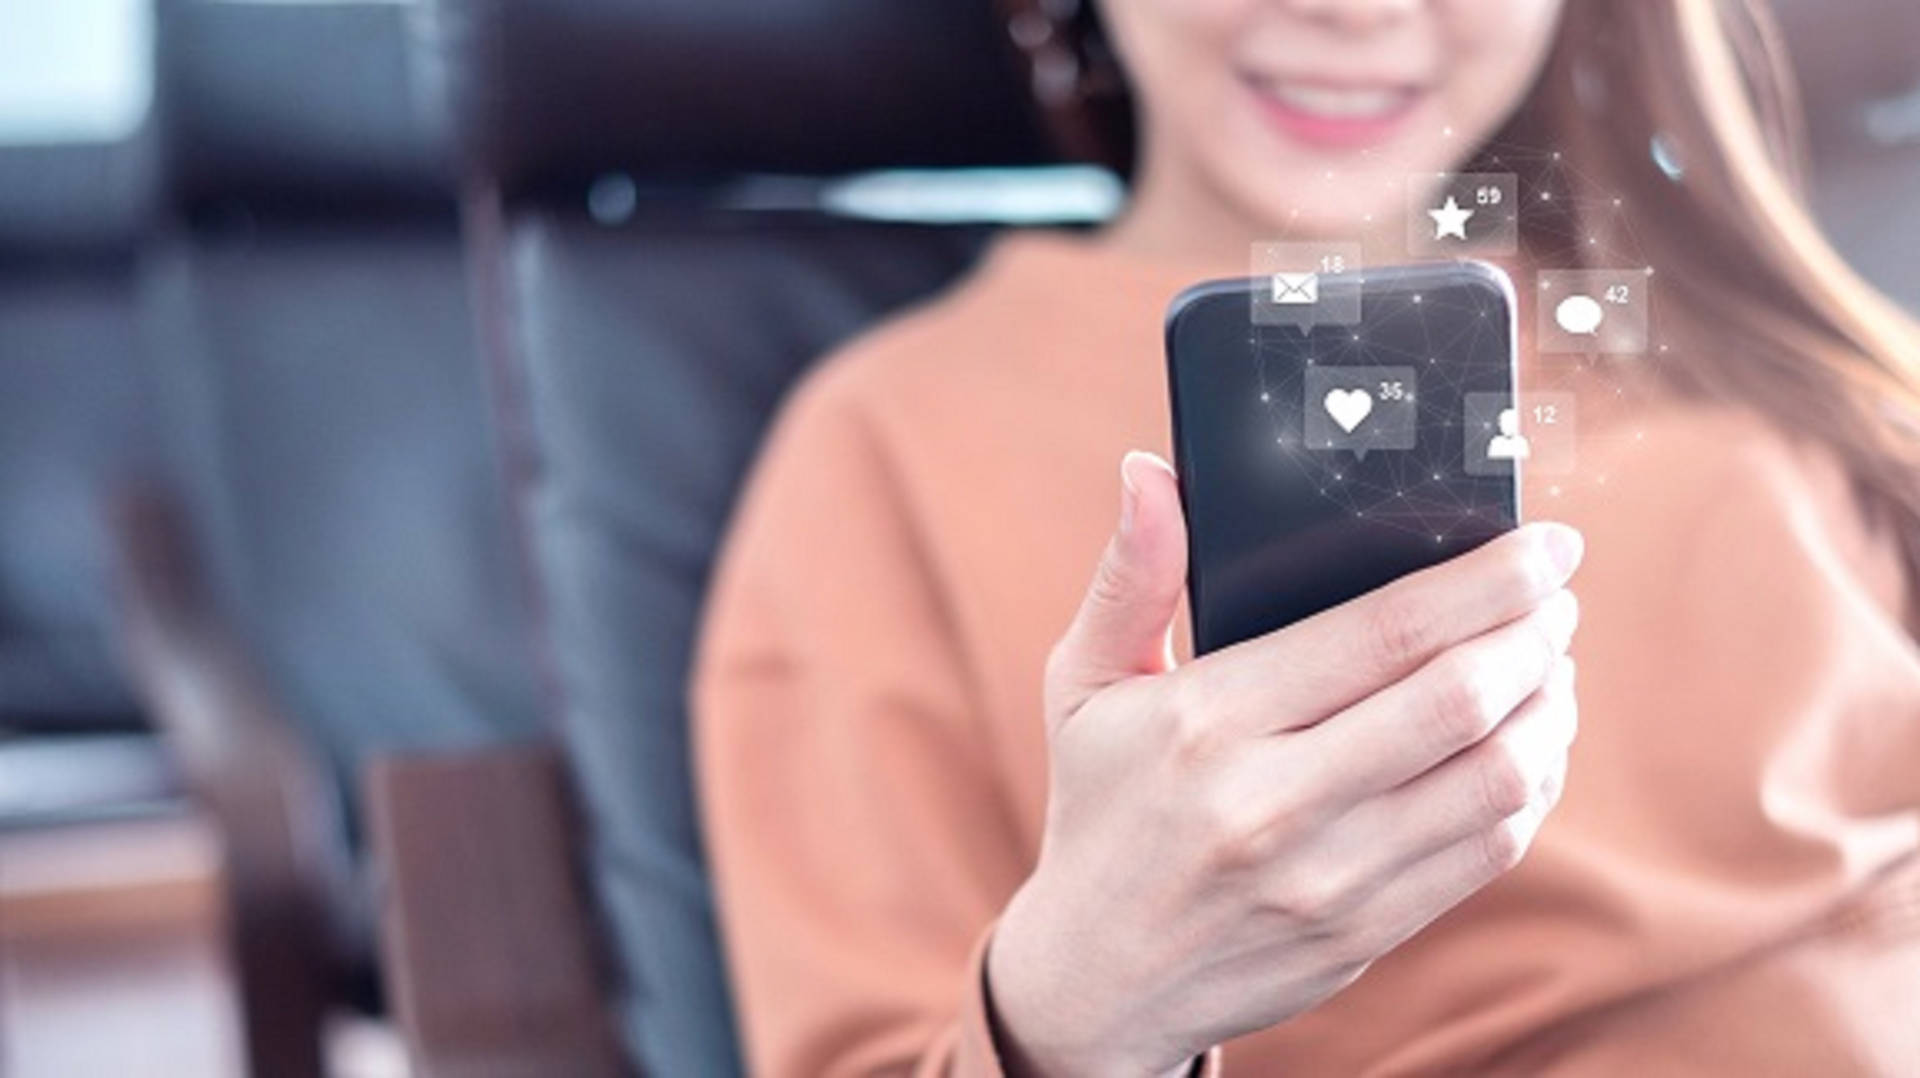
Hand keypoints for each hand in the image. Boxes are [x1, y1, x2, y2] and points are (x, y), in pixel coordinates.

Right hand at [987, 451, 1582, 1077]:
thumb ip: (1131, 575)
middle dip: (1535, 629)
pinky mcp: (1365, 932)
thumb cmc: (1100, 808)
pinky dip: (1530, 781)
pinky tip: (1527, 741)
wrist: (1098, 979)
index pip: (1382, 632)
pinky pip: (1489, 847)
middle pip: (1458, 697)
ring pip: (1495, 775)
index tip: (1544, 544)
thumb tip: (1150, 472)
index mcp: (1207, 724)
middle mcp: (1272, 803)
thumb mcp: (1085, 686)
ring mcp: (1328, 878)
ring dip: (1549, 704)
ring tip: (1550, 661)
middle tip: (1558, 592)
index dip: (1485, 579)